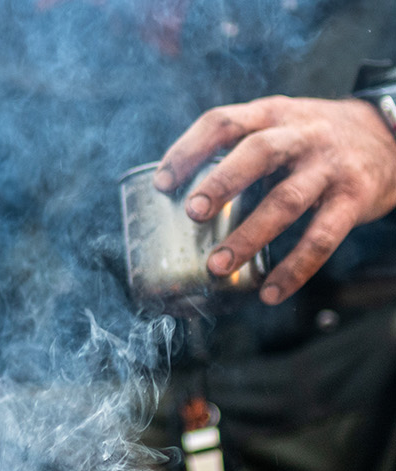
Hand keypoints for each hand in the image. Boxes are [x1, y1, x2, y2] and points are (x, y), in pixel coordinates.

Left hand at [153, 95, 395, 303]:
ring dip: (249, 235)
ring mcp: (329, 167)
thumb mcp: (279, 126)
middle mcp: (301, 134)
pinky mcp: (354, 198)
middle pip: (258, 152)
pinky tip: (270, 292)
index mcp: (272, 114)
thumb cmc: (314, 139)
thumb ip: (237, 149)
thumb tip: (176, 198)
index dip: (188, 149)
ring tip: (217, 265)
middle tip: (193, 213)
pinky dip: (294, 268)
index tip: (162, 183)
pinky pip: (322, 237)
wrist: (391, 135)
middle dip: (222, 183)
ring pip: (286, 200)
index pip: (223, 121)